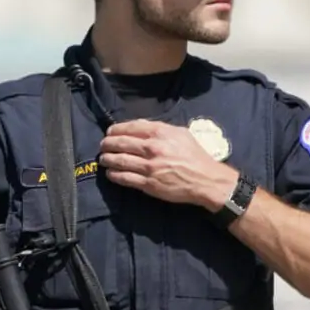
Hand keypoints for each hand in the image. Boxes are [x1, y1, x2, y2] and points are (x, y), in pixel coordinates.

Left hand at [98, 119, 235, 208]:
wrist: (206, 180)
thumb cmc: (195, 156)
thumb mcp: (181, 134)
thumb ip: (161, 128)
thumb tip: (140, 126)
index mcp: (161, 133)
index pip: (130, 127)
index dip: (116, 129)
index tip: (110, 132)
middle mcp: (153, 148)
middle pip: (121, 143)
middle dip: (107, 144)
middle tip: (103, 145)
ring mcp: (149, 167)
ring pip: (119, 161)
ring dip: (107, 159)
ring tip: (103, 159)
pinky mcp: (148, 184)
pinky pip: (125, 178)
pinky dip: (114, 175)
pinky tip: (111, 173)